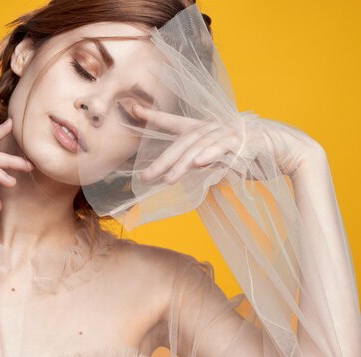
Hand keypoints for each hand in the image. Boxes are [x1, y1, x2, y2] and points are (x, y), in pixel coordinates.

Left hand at [131, 105, 323, 183]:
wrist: (291, 152)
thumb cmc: (256, 156)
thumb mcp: (223, 160)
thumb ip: (204, 161)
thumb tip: (185, 167)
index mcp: (209, 129)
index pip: (178, 123)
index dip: (155, 116)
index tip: (133, 109)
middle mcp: (218, 126)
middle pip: (184, 141)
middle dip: (163, 159)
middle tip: (145, 176)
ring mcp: (234, 131)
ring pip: (202, 146)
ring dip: (183, 163)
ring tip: (167, 179)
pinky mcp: (250, 140)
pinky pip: (227, 147)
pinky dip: (212, 154)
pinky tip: (198, 163)